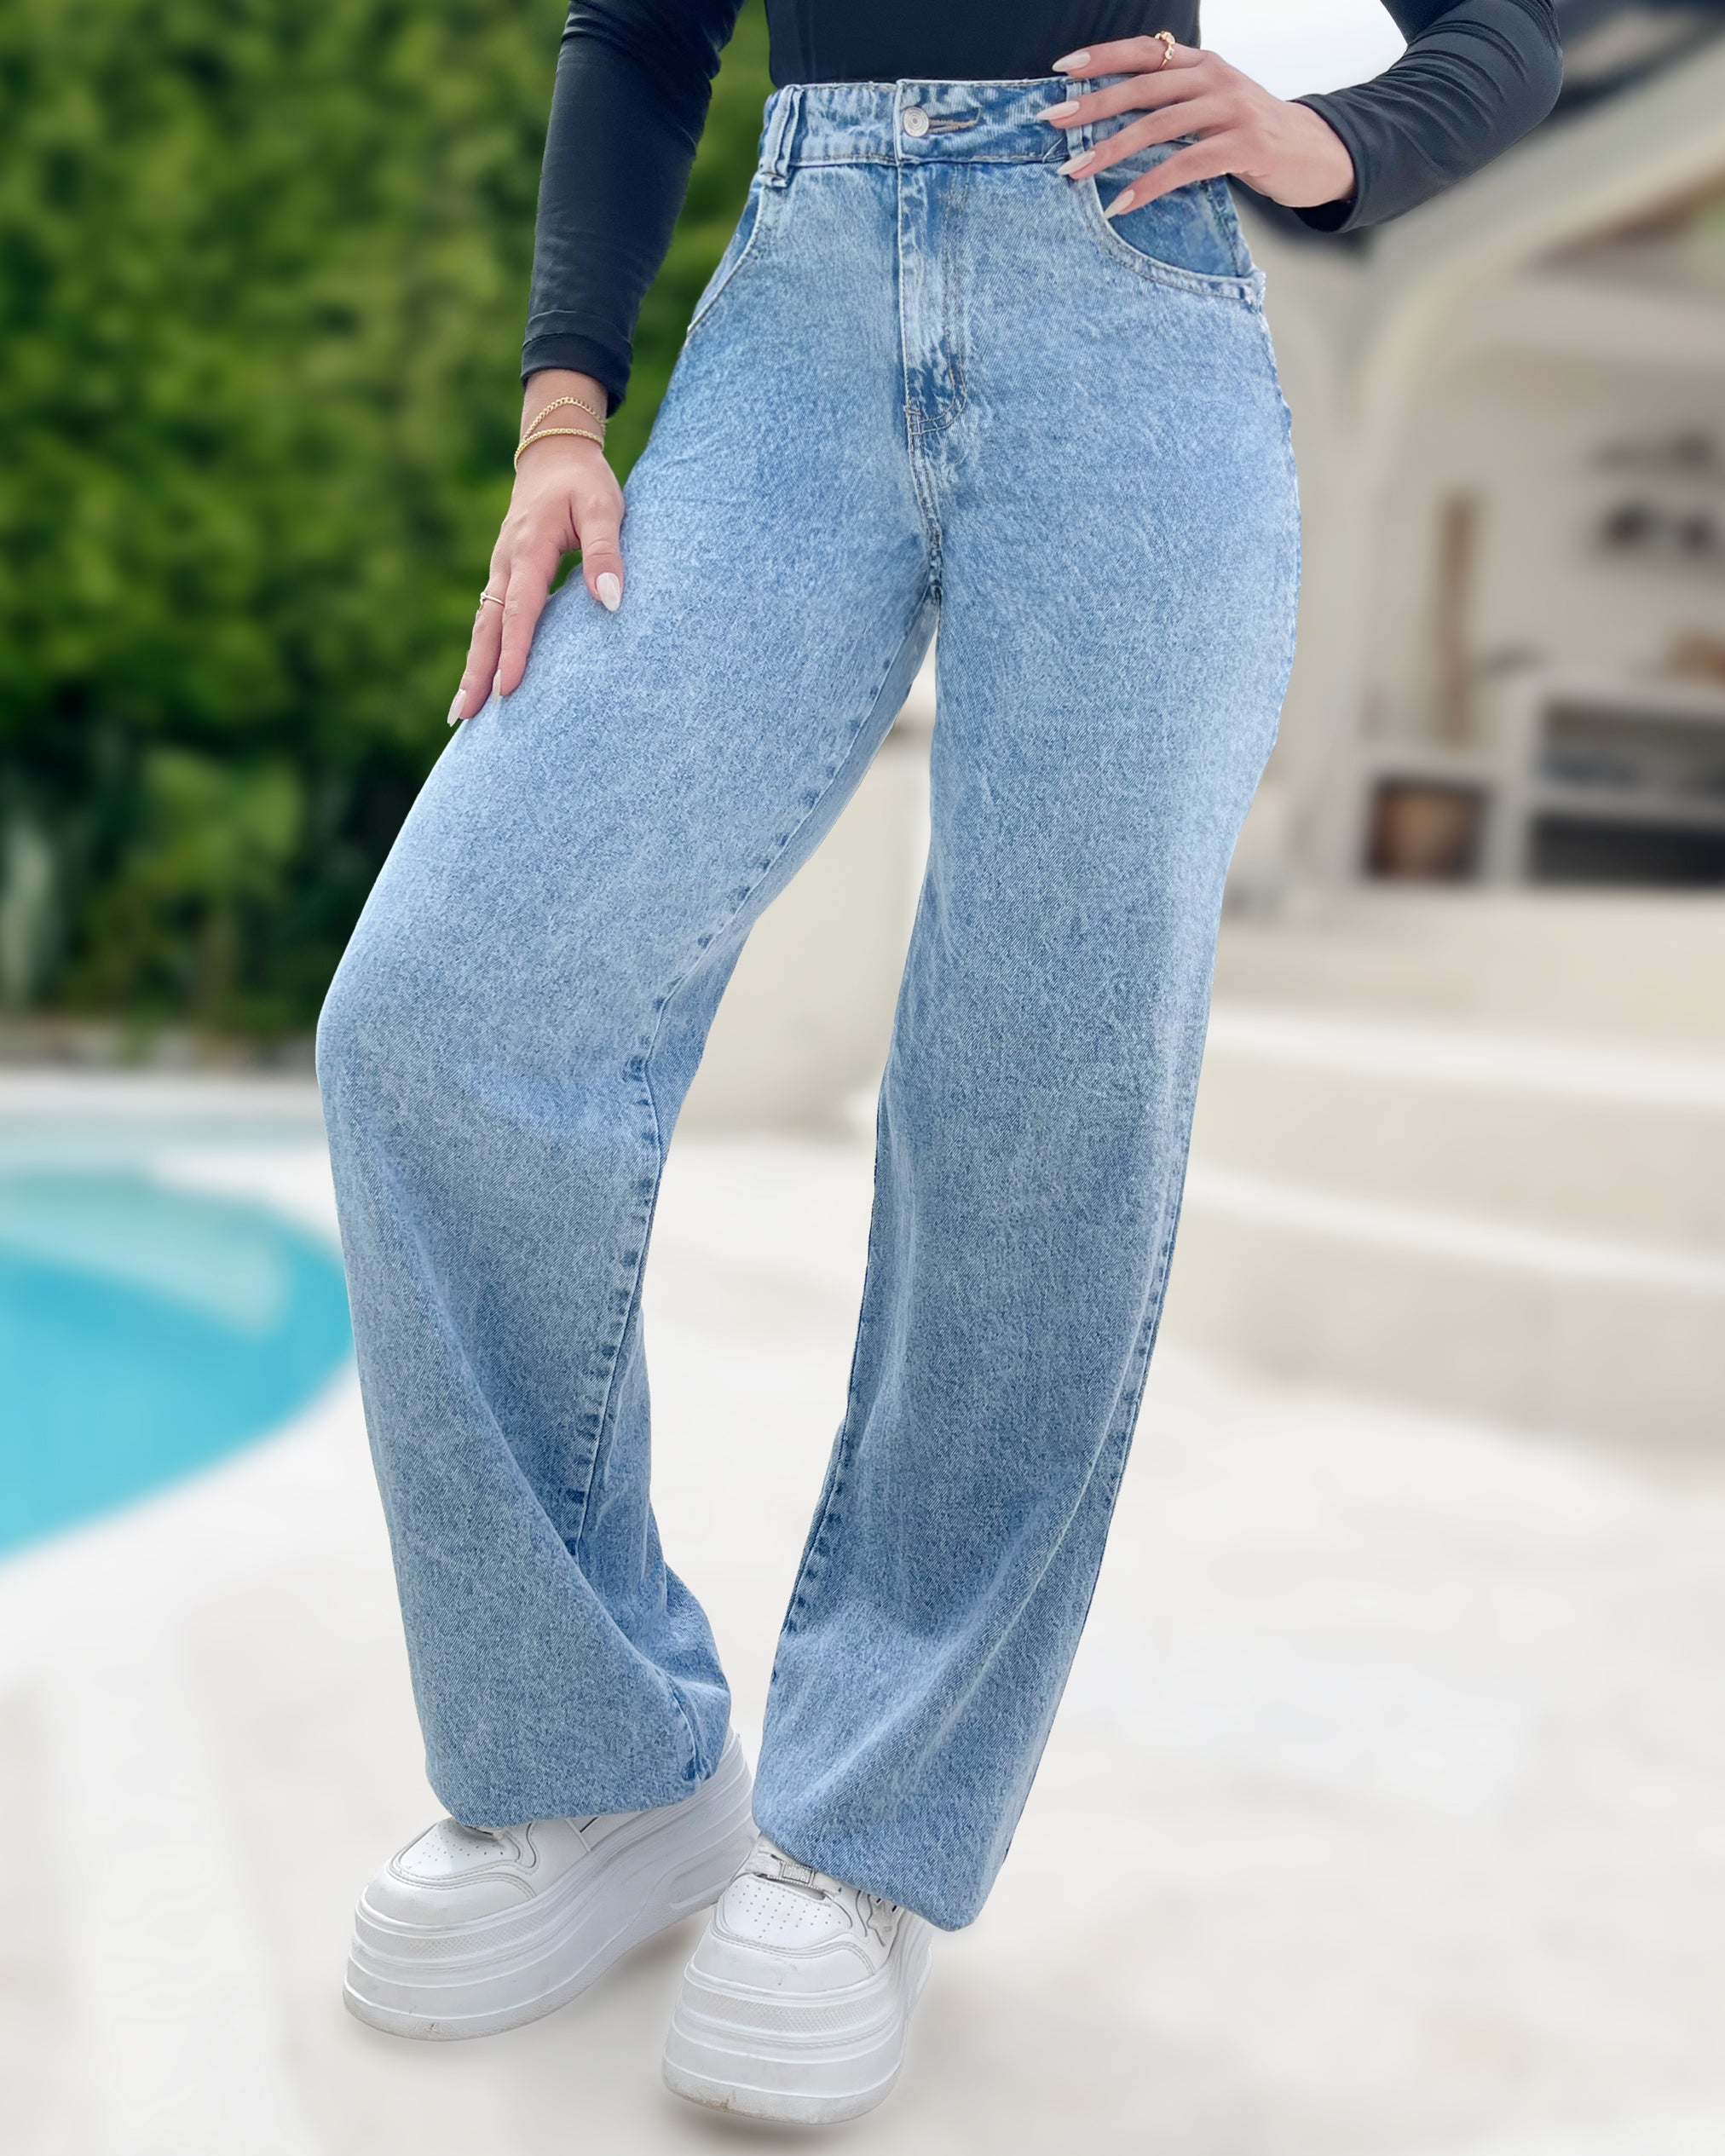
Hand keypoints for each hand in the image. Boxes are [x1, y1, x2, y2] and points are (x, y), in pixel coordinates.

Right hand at [450, 369, 625, 724]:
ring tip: (464, 714)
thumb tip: (611, 600)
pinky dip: (482, 651)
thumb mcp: (604, 508)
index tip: (508, 689)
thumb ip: (606, 553)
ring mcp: (499, 570)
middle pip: (487, 627)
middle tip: (466, 716)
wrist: (554, 454)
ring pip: (482, 626)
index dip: (515, 651)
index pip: (521, 609)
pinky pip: (489, 619)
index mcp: (529, 549)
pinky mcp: (503, 575)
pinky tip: (480, 680)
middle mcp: (506, 563)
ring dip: (473, 668)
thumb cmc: (584, 482)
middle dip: (476, 673)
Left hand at [1043, 36, 1354, 216]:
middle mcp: (1215, 78)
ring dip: (1112, 149)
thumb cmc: (1255, 134)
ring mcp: (1232, 109)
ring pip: (1160, 125)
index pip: (1146, 51)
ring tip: (1076, 170)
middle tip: (1054, 122)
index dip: (1103, 58)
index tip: (1062, 71)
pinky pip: (1187, 164)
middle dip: (1094, 104)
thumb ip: (1176, 101)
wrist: (1315, 153)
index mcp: (1204, 64)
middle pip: (1145, 86)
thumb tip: (1116, 115)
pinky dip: (1151, 185)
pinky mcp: (1245, 145)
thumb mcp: (1215, 104)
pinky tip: (1123, 202)